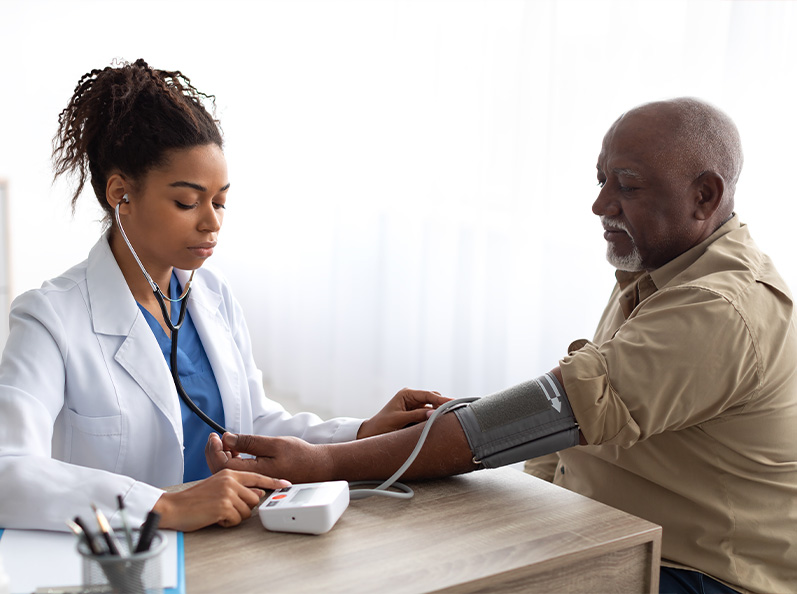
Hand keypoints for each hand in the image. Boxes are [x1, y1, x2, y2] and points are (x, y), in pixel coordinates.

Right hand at [153, 469, 290, 530]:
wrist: (174, 507)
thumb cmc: (194, 500)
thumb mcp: (218, 487)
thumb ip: (238, 487)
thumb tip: (258, 492)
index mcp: (230, 473)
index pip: (258, 477)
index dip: (274, 482)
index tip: (286, 484)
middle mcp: (230, 481)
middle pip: (254, 498)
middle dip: (244, 508)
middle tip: (226, 509)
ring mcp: (227, 493)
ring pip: (247, 511)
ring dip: (235, 516)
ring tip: (218, 512)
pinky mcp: (224, 506)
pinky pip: (237, 520)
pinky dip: (227, 523)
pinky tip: (215, 518)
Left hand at [206, 432, 332, 483]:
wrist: (317, 466)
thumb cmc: (300, 455)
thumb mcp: (274, 443)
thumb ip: (249, 442)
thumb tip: (227, 439)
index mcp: (255, 473)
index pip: (223, 465)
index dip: (215, 450)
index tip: (216, 436)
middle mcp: (253, 481)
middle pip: (222, 471)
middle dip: (214, 453)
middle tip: (214, 438)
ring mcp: (255, 482)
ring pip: (229, 473)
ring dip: (222, 456)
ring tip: (224, 442)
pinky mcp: (259, 479)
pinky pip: (238, 473)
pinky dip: (232, 460)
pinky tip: (235, 450)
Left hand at [356, 388, 451, 438]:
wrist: (371, 434)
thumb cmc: (381, 425)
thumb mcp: (399, 419)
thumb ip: (416, 415)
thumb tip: (434, 414)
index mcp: (407, 394)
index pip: (428, 395)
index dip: (441, 400)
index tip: (452, 403)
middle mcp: (412, 397)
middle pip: (433, 398)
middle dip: (442, 404)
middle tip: (454, 412)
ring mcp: (415, 406)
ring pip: (433, 407)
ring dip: (439, 412)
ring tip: (450, 417)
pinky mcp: (416, 415)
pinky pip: (429, 415)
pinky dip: (434, 418)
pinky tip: (441, 421)